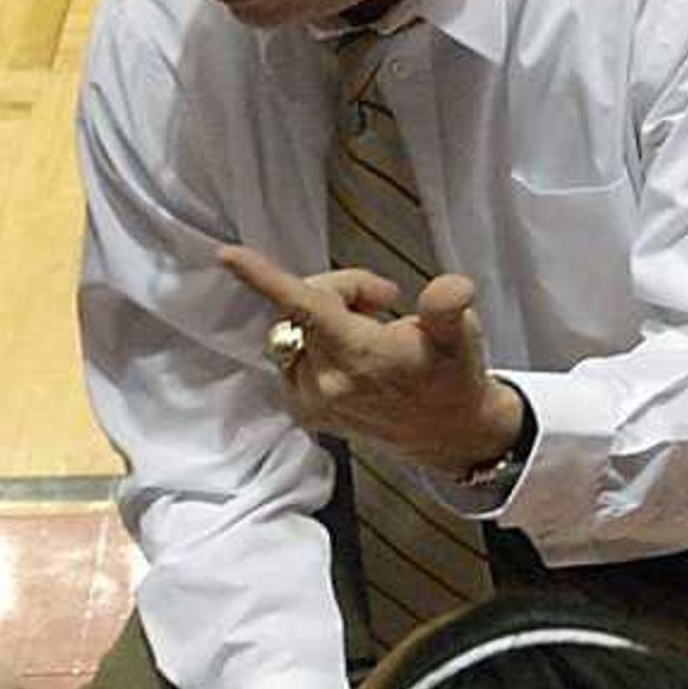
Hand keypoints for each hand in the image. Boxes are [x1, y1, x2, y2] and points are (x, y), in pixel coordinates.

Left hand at [224, 245, 522, 473]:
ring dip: (325, 315)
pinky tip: (350, 351)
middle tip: (382, 297)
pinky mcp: (304, 410)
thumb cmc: (451, 377)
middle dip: (339, 289)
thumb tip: (453, 288)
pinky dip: (315, 341)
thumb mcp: (459, 334)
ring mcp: (311, 399)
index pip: (302, 306)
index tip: (228, 255)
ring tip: (370, 326)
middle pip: (302, 305)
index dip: (264, 278)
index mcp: (358, 357)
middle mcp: (325, 382)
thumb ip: (447, 307)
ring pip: (293, 328)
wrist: (449, 432)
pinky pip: (292, 354)